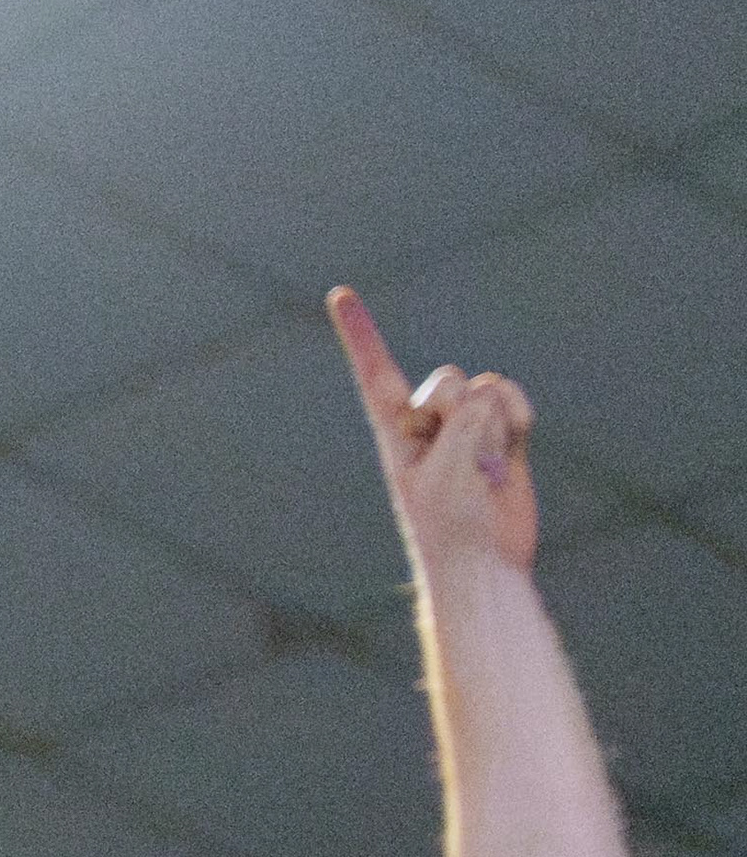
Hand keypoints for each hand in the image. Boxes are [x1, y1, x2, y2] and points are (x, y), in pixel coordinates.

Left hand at [329, 284, 537, 573]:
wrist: (485, 563)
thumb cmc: (451, 525)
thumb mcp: (446, 471)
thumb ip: (463, 421)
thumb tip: (486, 393)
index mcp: (394, 432)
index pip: (375, 372)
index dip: (360, 333)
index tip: (338, 293)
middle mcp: (428, 422)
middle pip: (447, 378)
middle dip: (457, 411)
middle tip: (458, 460)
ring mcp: (468, 426)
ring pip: (487, 388)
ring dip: (493, 429)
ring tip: (484, 472)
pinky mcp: (504, 433)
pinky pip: (514, 400)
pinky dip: (518, 421)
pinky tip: (509, 458)